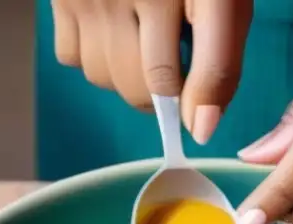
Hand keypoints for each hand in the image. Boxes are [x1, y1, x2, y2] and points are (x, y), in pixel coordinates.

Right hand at [52, 0, 252, 143]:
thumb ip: (220, 61)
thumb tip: (202, 128)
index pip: (210, 66)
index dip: (203, 106)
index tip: (198, 127)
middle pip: (149, 87)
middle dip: (164, 95)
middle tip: (172, 65)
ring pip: (106, 79)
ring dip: (126, 77)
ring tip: (141, 39)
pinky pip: (72, 58)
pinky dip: (92, 56)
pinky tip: (110, 25)